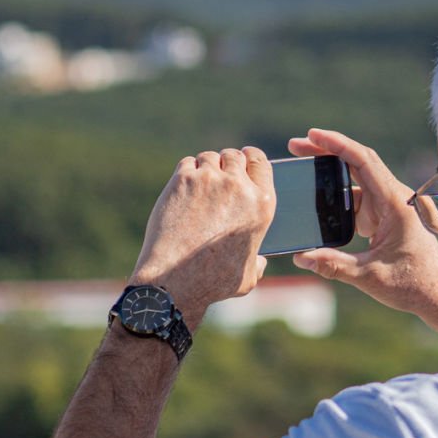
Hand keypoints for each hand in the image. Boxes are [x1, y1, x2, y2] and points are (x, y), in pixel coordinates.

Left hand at [131, 147, 274, 316]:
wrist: (176, 278)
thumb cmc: (214, 282)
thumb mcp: (249, 275)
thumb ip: (258, 262)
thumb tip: (260, 261)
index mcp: (262, 205)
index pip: (261, 162)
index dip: (252, 158)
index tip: (245, 159)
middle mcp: (239, 187)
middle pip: (234, 156)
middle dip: (227, 162)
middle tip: (219, 174)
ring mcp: (209, 180)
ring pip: (210, 157)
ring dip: (206, 167)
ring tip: (199, 184)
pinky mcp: (183, 180)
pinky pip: (187, 164)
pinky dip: (186, 173)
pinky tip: (183, 189)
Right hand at [287, 128, 437, 318]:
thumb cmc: (413, 284)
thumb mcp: (369, 276)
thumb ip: (333, 266)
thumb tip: (301, 258)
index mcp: (396, 203)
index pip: (363, 161)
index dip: (336, 144)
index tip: (312, 134)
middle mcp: (395, 198)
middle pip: (358, 162)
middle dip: (327, 151)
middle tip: (296, 146)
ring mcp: (391, 206)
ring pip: (358, 181)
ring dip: (332, 178)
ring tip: (304, 172)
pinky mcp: (387, 217)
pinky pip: (360, 200)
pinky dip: (340, 200)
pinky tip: (321, 206)